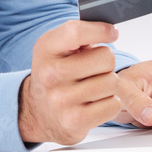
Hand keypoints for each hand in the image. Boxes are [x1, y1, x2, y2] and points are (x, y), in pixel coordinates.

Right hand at [18, 20, 121, 144]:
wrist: (38, 112)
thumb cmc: (54, 75)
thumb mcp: (56, 47)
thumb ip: (79, 35)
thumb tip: (109, 31)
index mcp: (45, 49)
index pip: (76, 32)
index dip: (101, 30)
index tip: (112, 33)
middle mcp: (50, 75)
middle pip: (106, 58)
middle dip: (106, 62)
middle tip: (94, 69)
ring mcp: (62, 100)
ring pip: (112, 82)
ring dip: (108, 84)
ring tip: (92, 86)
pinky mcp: (75, 121)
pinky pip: (113, 104)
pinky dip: (109, 103)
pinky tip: (94, 103)